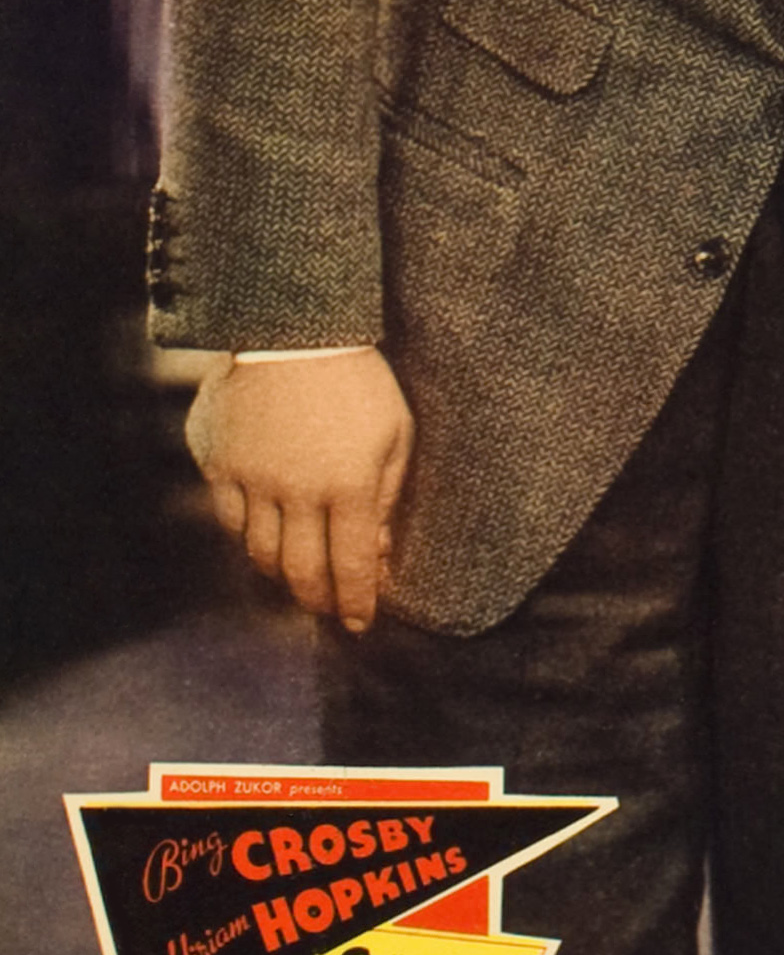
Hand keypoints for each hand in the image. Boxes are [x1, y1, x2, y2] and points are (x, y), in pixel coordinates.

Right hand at [185, 350, 412, 632]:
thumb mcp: (394, 436)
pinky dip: (248, 537)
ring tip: (299, 578)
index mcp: (347, 486)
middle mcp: (294, 491)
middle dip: (317, 600)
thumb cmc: (358, 383)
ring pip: (258, 552)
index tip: (359, 625)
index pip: (351, 566)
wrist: (291, 329)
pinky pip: (228, 518)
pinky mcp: (217, 462)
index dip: (355, 604)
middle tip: (328, 609)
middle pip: (299, 571)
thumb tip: (377, 555)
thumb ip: (384, 498)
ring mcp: (249, 478)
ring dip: (281, 574)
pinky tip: (264, 538)